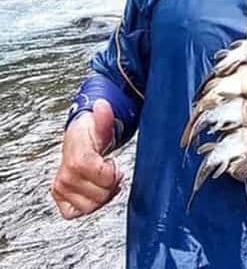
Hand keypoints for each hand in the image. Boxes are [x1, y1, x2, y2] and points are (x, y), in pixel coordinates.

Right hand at [50, 99, 122, 218]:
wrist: (75, 140)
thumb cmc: (89, 135)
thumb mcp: (100, 125)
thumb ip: (104, 117)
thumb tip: (102, 105)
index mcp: (77, 160)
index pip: (104, 178)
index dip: (114, 173)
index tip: (112, 164)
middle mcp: (66, 177)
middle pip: (101, 196)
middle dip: (110, 185)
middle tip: (109, 173)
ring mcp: (61, 188)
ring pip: (90, 207)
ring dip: (101, 196)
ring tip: (101, 181)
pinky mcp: (59, 197)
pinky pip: (74, 213)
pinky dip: (86, 206)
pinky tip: (92, 191)